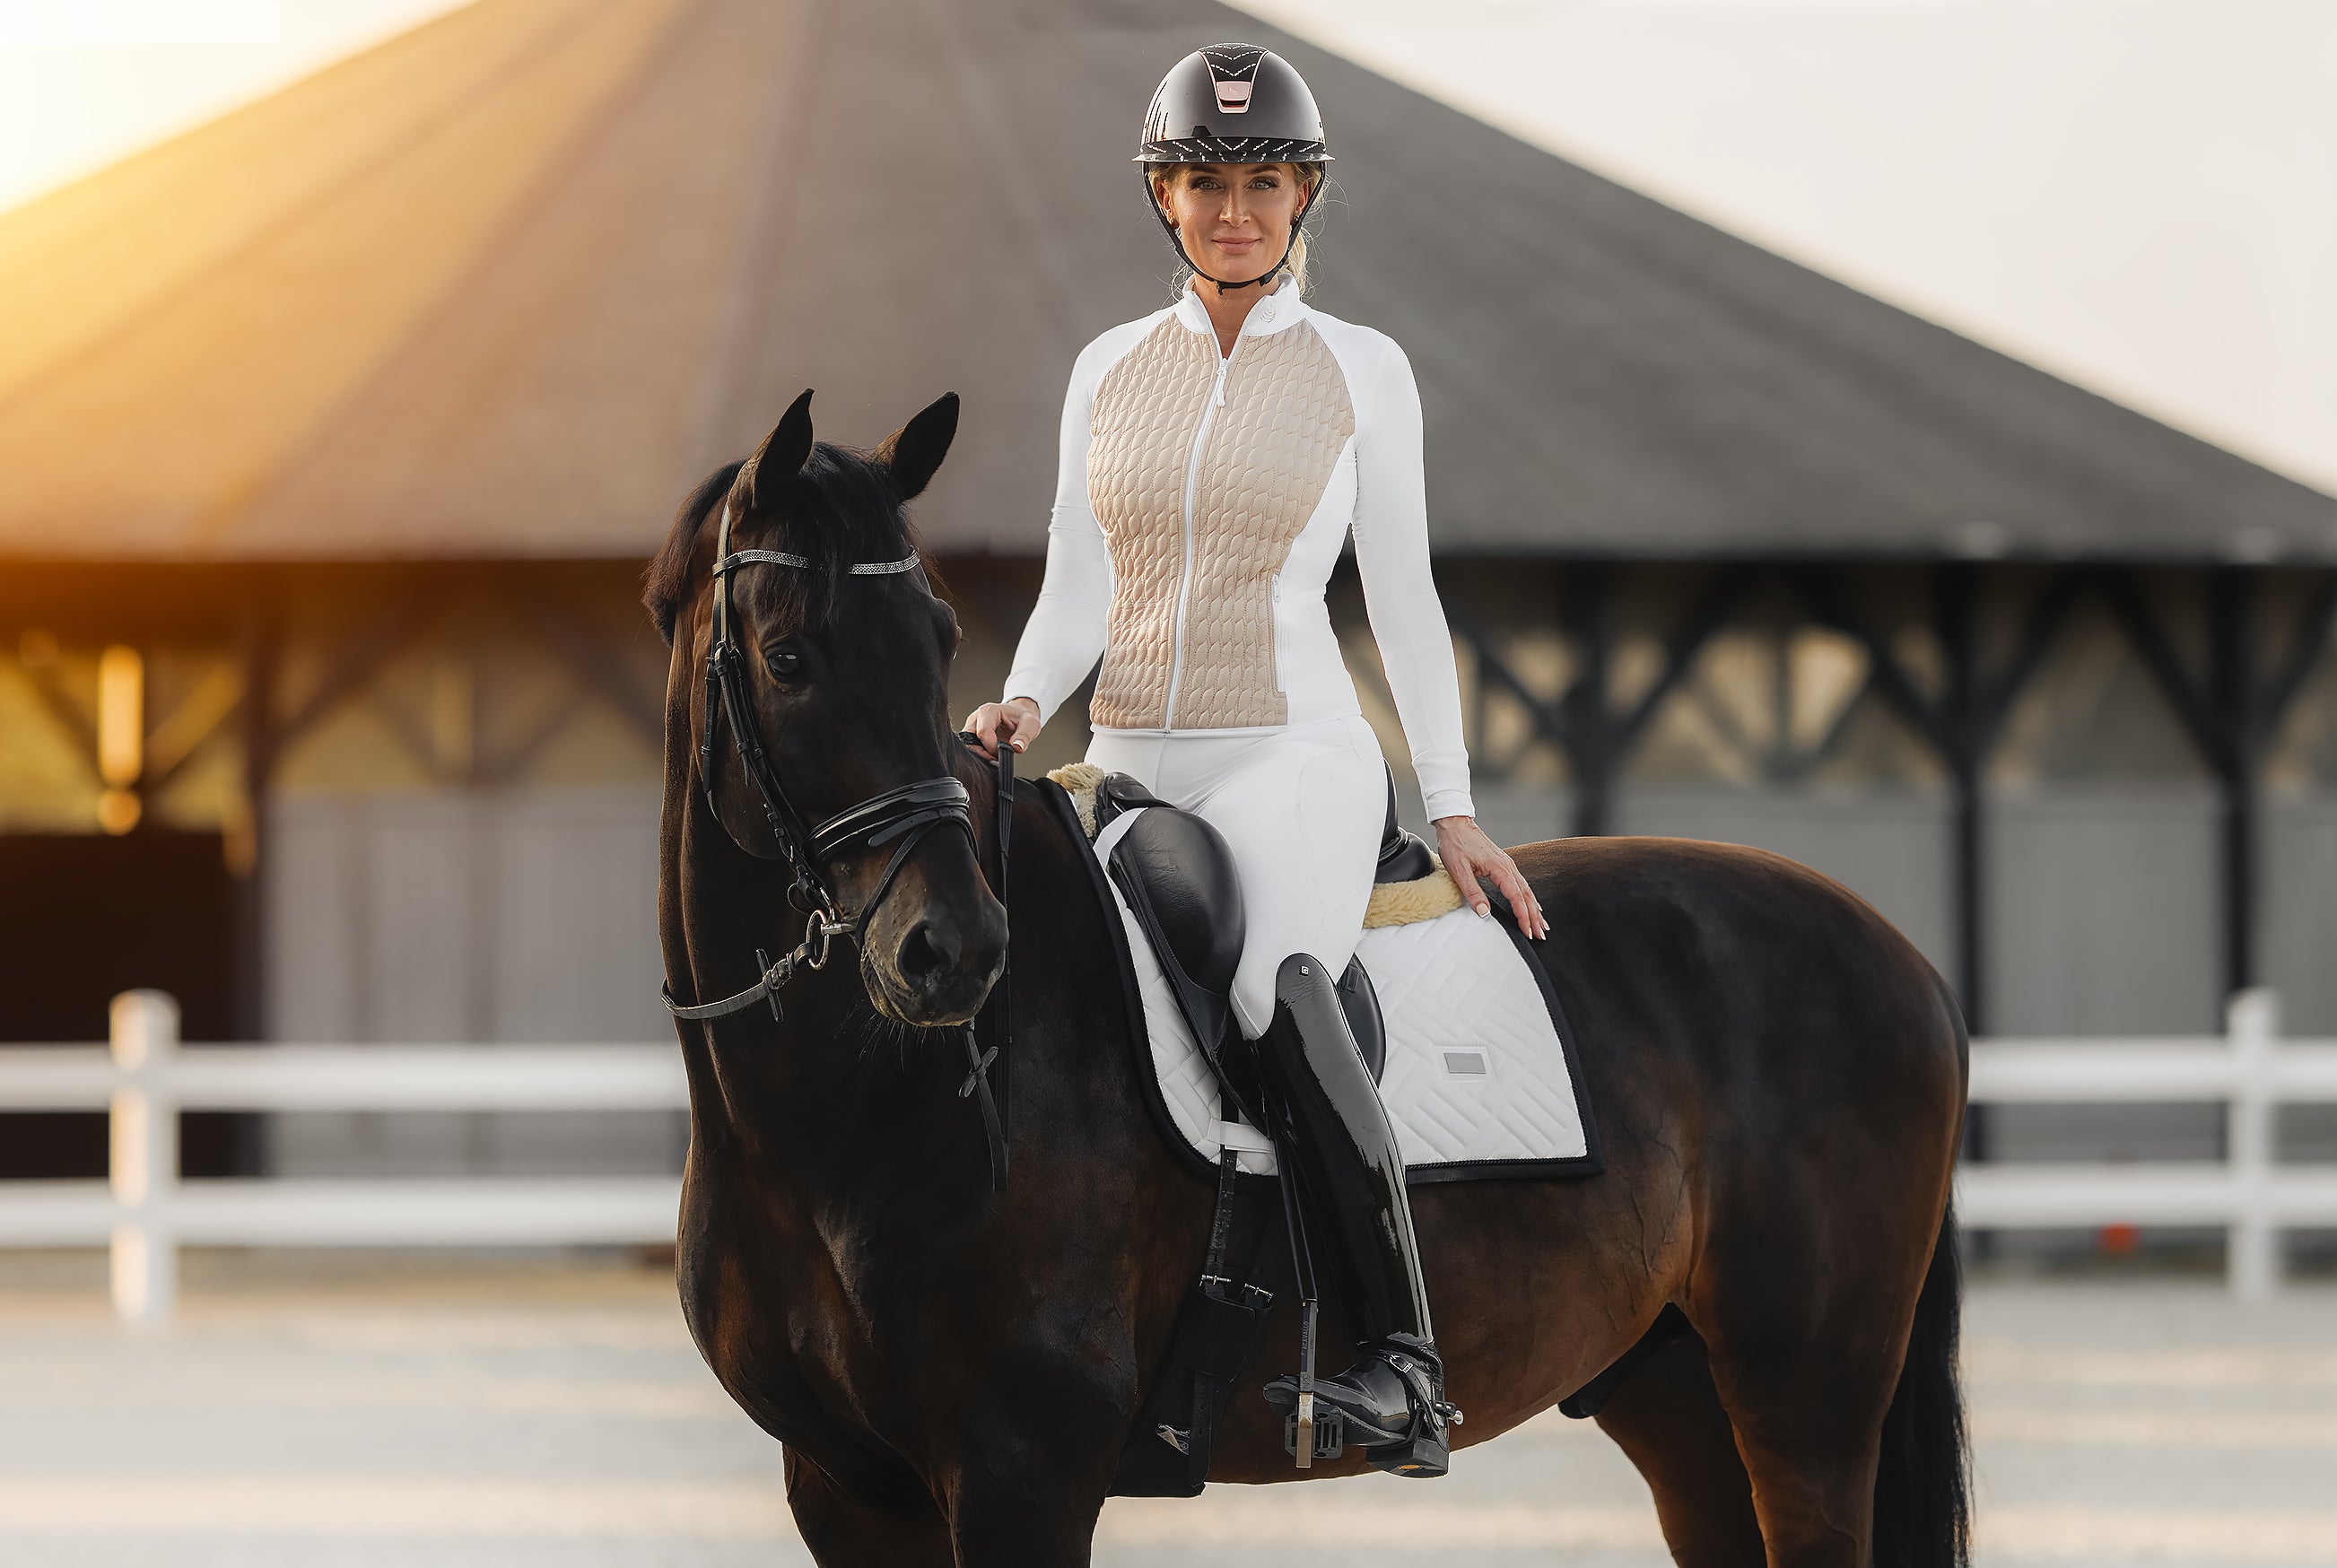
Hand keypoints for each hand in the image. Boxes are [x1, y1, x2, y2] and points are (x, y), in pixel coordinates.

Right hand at [963, 697, 1040, 759]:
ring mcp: (972, 726)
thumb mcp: (1030, 724)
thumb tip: (1017, 747)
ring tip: (994, 756)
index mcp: (989, 711)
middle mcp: (977, 717)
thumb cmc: (1022, 718)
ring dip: (980, 754)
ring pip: (967, 745)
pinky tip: (990, 756)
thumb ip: (1024, 736)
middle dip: (983, 753)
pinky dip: (979, 754)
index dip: (992, 747)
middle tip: (997, 758)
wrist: (1019, 716)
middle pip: (970, 739)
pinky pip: (970, 747)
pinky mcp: (971, 735)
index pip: (983, 732)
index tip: (1003, 753)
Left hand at [1432, 815, 1547, 940]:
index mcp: (1500, 868)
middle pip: (1527, 895)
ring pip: (1526, 890)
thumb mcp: (1459, 871)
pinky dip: (1528, 897)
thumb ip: (1473, 893)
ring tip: (1540, 925)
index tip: (1526, 930)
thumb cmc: (1456, 844)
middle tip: (1539, 934)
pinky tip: (1532, 904)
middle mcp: (1508, 866)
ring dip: (1534, 908)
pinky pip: (1521, 884)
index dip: (1523, 916)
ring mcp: (1507, 864)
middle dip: (1534, 916)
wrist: (1455, 825)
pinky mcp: (1503, 864)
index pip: (1517, 897)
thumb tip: (1484, 912)